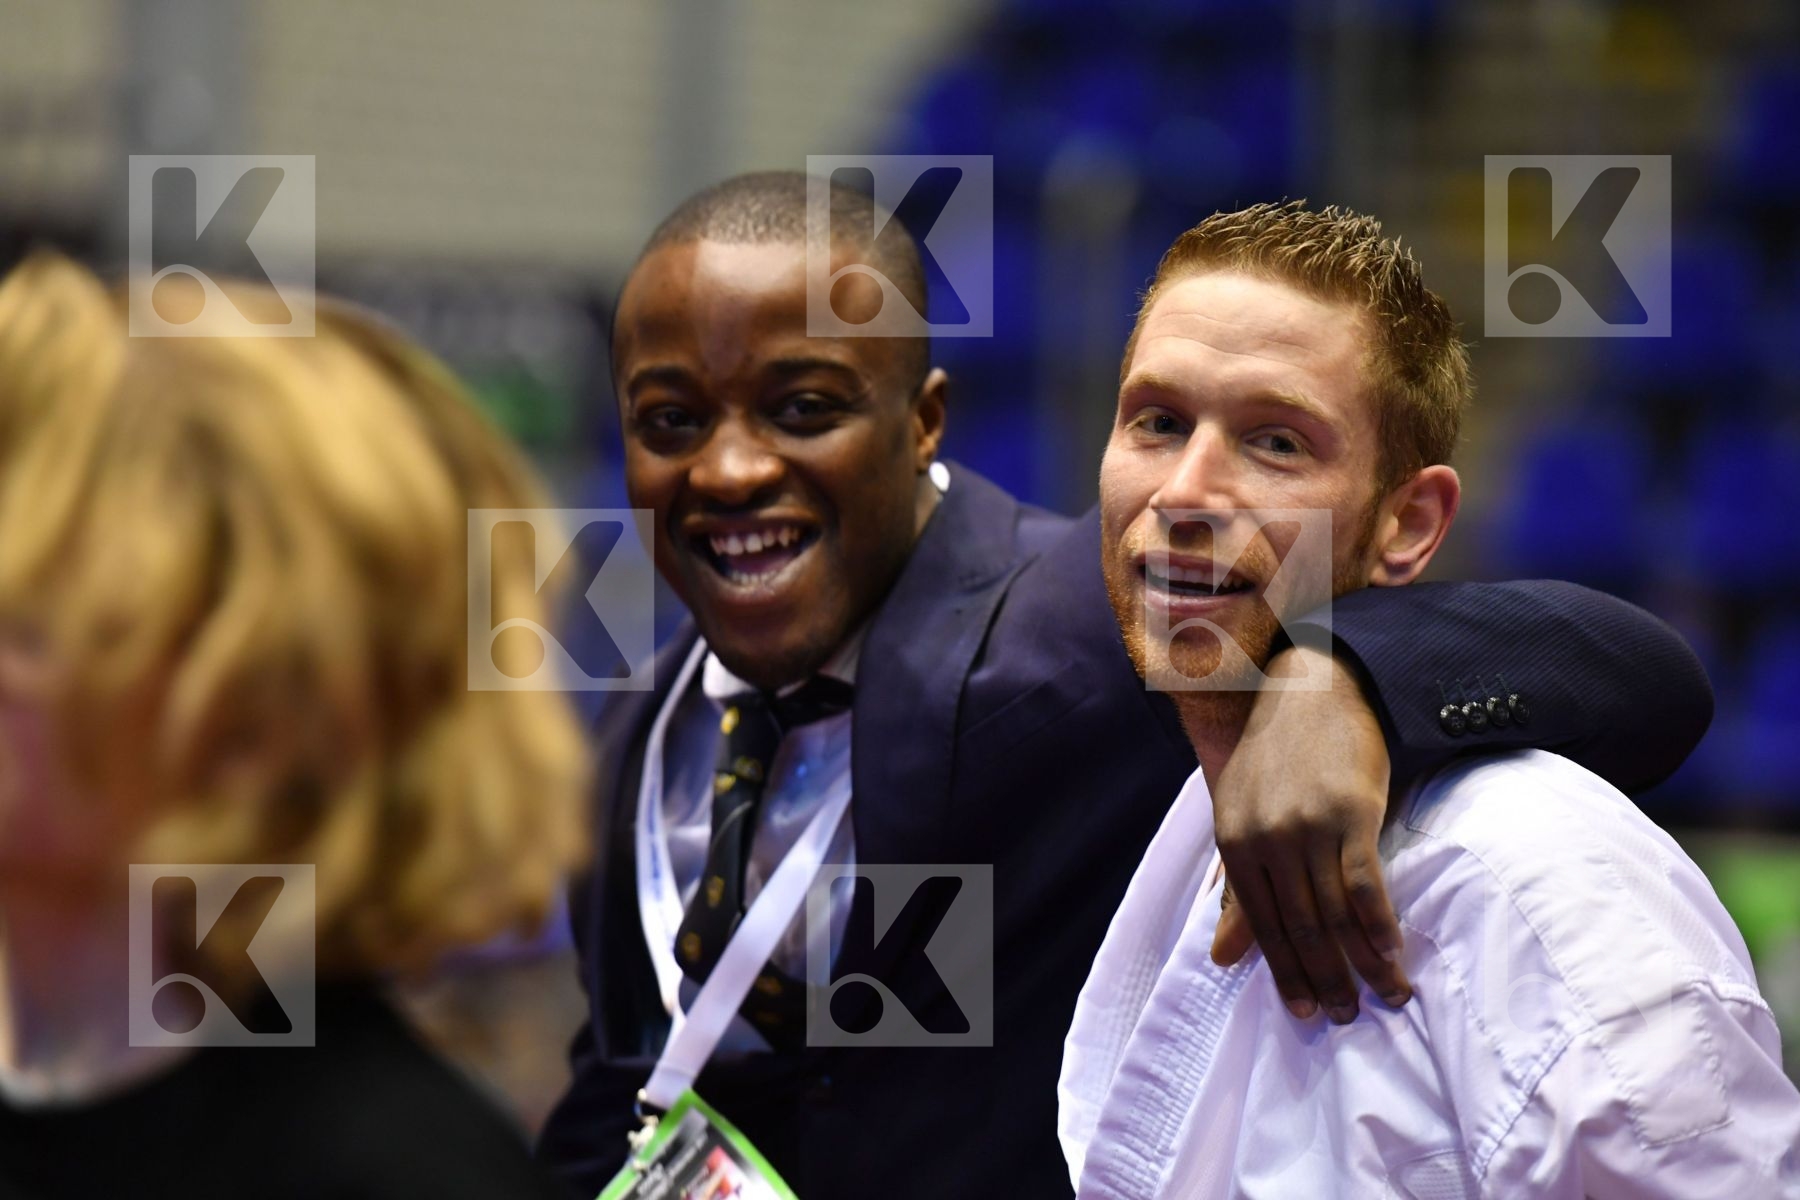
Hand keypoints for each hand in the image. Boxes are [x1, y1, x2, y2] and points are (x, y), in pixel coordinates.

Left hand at [1210, 642, 1410, 1022]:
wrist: (1310, 688)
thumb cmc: (1274, 757)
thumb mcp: (1240, 816)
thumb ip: (1237, 890)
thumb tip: (1222, 958)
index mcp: (1234, 841)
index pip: (1260, 923)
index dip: (1284, 972)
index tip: (1306, 1012)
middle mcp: (1267, 838)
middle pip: (1298, 926)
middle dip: (1325, 978)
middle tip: (1347, 1017)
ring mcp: (1309, 826)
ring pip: (1333, 913)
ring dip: (1361, 963)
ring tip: (1384, 997)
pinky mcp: (1351, 812)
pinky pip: (1364, 884)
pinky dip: (1379, 925)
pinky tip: (1393, 954)